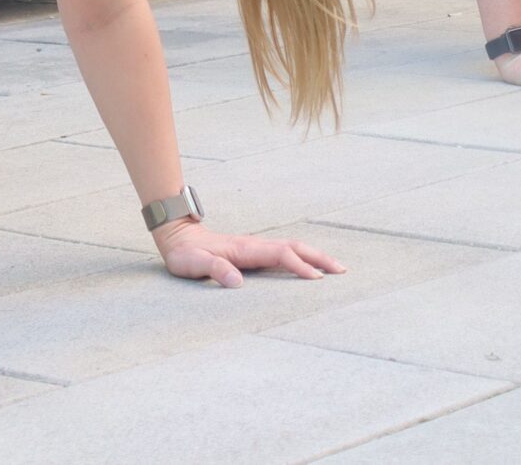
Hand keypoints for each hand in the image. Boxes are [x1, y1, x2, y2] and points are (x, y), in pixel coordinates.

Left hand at [153, 219, 347, 286]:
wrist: (178, 236)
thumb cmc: (186, 254)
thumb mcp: (194, 264)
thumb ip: (215, 270)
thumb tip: (237, 283)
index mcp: (246, 249)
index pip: (281, 255)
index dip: (299, 266)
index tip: (316, 279)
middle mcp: (256, 245)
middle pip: (295, 247)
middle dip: (320, 258)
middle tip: (342, 271)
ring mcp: (256, 247)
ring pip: (293, 248)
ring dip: (315, 256)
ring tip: (335, 268)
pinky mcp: (254, 252)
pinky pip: (285, 253)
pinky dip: (303, 257)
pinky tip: (309, 267)